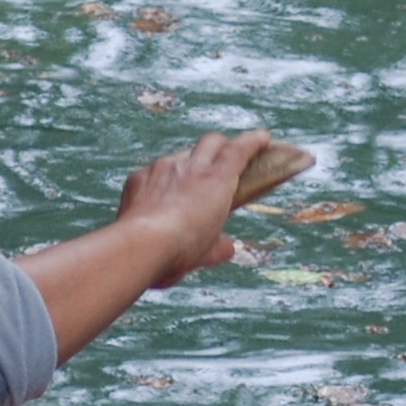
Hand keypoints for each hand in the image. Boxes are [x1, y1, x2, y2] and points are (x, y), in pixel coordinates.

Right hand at [13, 129, 275, 362]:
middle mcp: (163, 170)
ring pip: (210, 145)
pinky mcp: (216, 172)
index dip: (171, 186)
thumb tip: (230, 250)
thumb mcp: (165, 264)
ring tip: (245, 151)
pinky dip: (254, 144)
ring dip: (226, 148)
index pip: (159, 177)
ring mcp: (189, 168)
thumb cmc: (143, 262)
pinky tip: (266, 140)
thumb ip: (199, 256)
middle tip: (213, 170)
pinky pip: (239, 149)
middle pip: (185, 155)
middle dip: (197, 159)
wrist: (148, 245)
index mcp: (140, 187)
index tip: (178, 197)